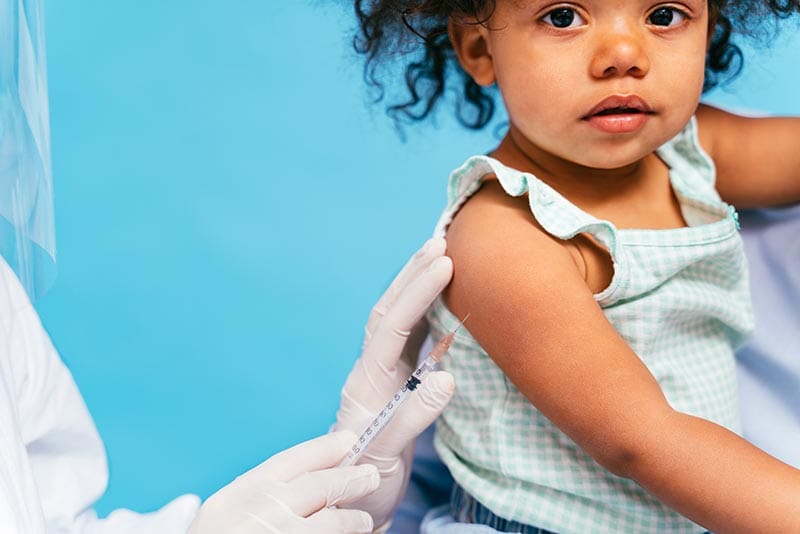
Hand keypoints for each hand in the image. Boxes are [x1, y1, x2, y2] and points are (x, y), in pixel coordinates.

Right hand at [187, 431, 379, 533]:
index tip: (348, 440)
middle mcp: (257, 515)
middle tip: (370, 476)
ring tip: (364, 521)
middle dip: (349, 479)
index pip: (290, 461)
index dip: (324, 448)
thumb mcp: (226, 513)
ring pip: (328, 523)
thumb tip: (312, 478)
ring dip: (351, 521)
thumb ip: (260, 495)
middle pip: (317, 487)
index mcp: (239, 495)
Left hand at [334, 237, 454, 529]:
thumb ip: (412, 417)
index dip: (418, 293)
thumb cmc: (365, 481)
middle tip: (441, 243)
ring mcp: (381, 374)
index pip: (392, 327)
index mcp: (365, 383)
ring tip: (440, 256)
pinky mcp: (394, 383)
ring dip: (416, 286)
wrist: (351, 498)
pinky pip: (410, 337)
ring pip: (397, 319)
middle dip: (413, 275)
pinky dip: (426, 312)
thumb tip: (447, 376)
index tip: (445, 264)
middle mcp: (370, 370)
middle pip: (388, 311)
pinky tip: (443, 301)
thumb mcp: (385, 455)